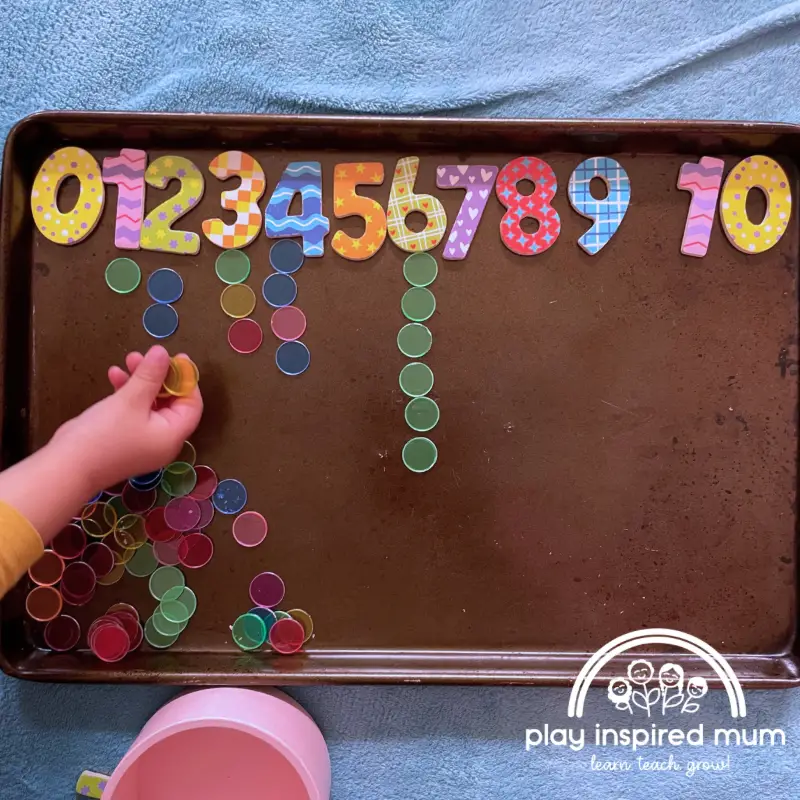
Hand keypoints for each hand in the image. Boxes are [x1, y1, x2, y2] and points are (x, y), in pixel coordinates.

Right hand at [50, 346, 202, 493]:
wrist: (67, 467)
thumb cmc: (105, 434)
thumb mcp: (131, 400)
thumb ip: (150, 375)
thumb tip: (164, 353)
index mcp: (173, 435)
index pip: (192, 404)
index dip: (186, 380)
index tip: (177, 357)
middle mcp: (163, 440)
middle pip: (171, 402)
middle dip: (159, 376)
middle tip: (147, 355)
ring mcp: (143, 440)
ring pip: (150, 404)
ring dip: (140, 381)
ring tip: (128, 359)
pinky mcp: (124, 438)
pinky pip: (133, 411)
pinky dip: (127, 393)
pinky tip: (113, 375)